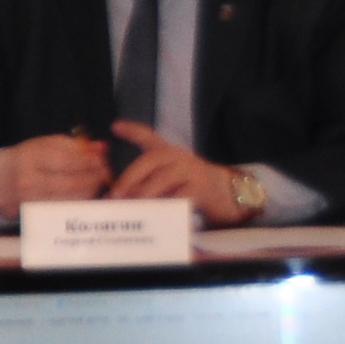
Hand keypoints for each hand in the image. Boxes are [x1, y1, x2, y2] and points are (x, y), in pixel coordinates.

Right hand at [0, 134, 119, 209]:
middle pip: (72, 183)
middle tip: (106, 172)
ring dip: (91, 191)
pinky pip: (66, 209)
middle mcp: (29, 181)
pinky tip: (88, 194)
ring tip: (99, 182)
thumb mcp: (45, 145)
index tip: (102, 159)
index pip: (66, 160)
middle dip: (94, 178)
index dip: (89, 161)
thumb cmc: (26, 160)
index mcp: (31, 158)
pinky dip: (80, 201)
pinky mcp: (37, 215)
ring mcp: (32, 201)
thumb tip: (101, 148)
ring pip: (71, 199)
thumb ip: (73, 145)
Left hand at [106, 125, 243, 223]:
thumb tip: (120, 194)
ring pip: (163, 179)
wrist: (229, 194)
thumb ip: (149, 180)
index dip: (132, 130)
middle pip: (151, 160)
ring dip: (144, 193)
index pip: (149, 137)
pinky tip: (155, 217)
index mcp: (169, 153)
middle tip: (115, 195)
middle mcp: (178, 157)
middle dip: (130, 178)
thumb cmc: (194, 187)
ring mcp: (190, 171)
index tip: (116, 126)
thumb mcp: (170, 178)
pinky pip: (179, 196)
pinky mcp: (201, 188)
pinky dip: (166, 207)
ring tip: (131, 206)